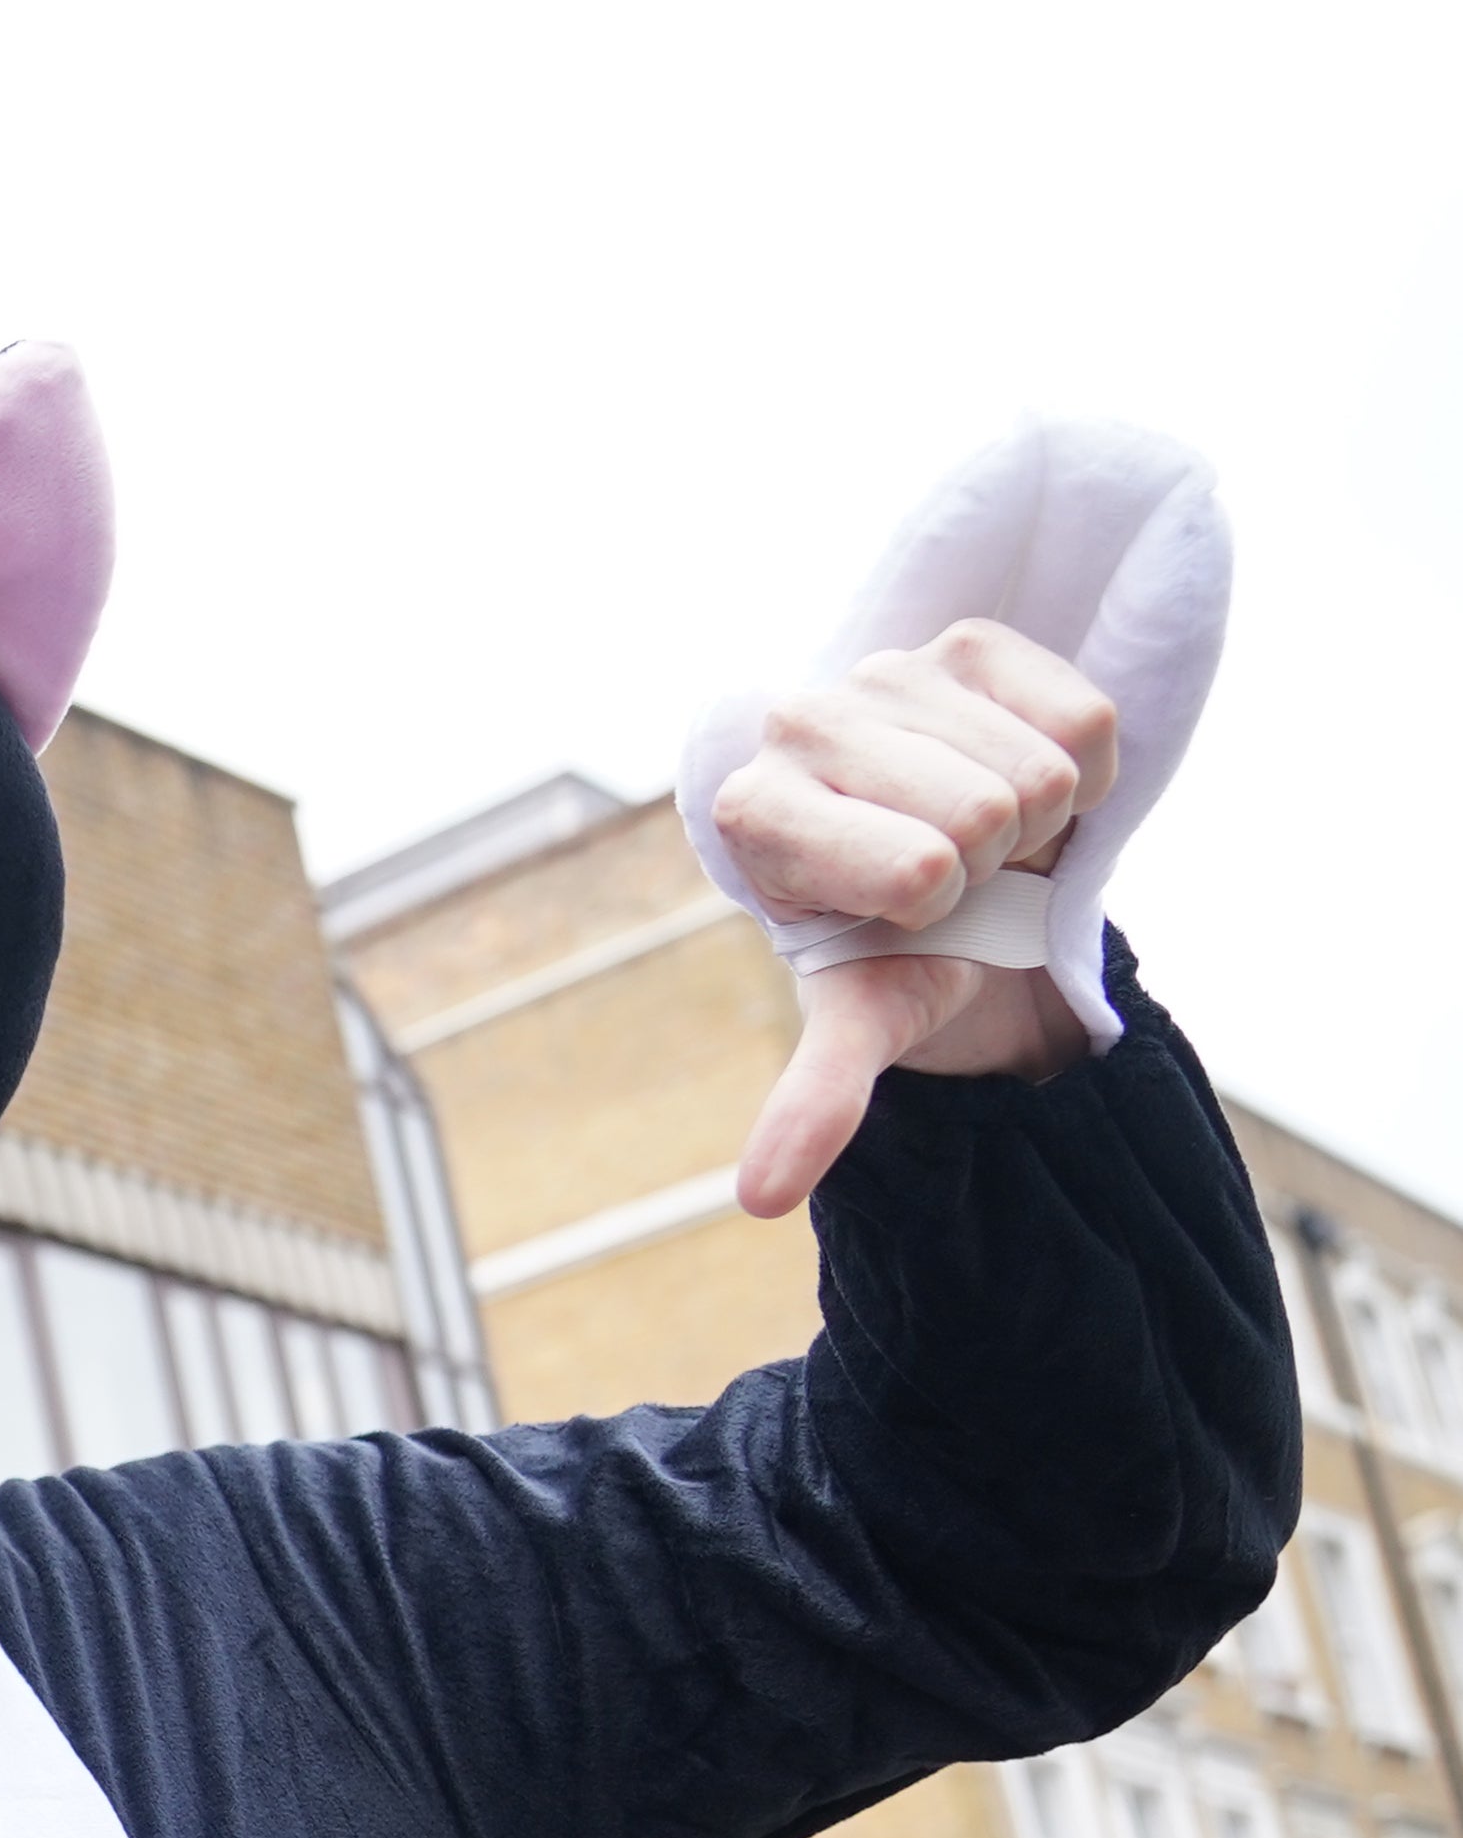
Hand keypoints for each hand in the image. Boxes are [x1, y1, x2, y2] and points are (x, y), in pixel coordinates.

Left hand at [709, 619, 1117, 1216]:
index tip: (906, 904)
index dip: (936, 902)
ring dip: (1036, 815)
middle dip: (993, 859)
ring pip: (1040, 768)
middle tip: (957, 866)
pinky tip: (1015, 766)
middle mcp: (799, 723)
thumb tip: (761, 1198)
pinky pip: (1084, 715)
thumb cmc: (898, 939)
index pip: (920, 870)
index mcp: (754, 815)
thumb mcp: (867, 1012)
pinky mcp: (969, 639)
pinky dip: (1078, 762)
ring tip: (984, 823)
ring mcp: (884, 667)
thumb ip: (817, 1094)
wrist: (950, 864)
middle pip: (988, 814)